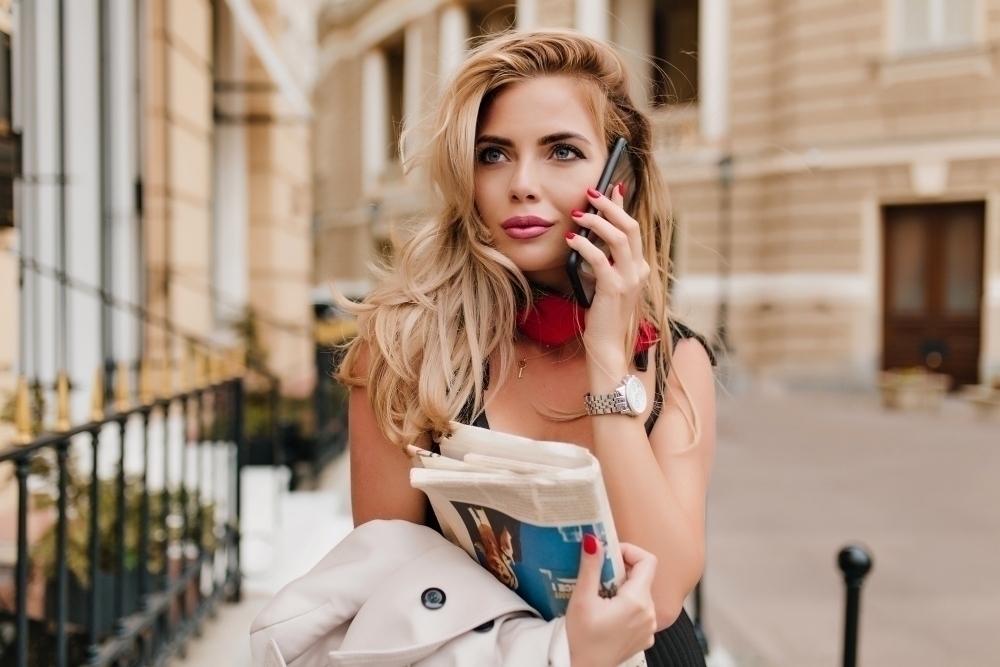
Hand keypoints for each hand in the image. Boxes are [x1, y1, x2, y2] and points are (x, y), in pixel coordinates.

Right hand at [565, 535, 656, 666]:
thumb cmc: (581, 639)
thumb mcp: (582, 599)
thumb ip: (591, 567)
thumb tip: (594, 540)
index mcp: (637, 601)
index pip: (648, 561)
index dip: (629, 551)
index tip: (609, 554)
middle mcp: (650, 613)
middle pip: (643, 577)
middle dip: (621, 570)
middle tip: (598, 574)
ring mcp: (649, 626)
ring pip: (641, 593)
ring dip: (623, 587)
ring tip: (600, 594)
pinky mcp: (644, 636)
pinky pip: (641, 610)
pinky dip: (627, 604)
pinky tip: (607, 611)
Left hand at [566, 184, 649, 362]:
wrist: (608, 347)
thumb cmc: (603, 317)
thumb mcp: (604, 283)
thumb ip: (601, 261)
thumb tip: (585, 237)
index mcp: (639, 268)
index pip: (633, 228)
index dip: (621, 206)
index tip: (611, 187)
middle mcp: (638, 270)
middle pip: (630, 226)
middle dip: (610, 205)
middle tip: (591, 192)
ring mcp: (629, 279)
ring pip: (619, 237)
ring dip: (597, 221)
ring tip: (579, 213)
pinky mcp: (614, 289)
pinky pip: (599, 258)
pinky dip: (584, 245)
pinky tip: (570, 239)